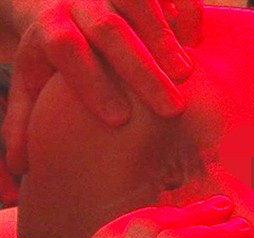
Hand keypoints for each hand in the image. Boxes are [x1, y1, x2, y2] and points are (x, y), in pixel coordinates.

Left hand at [3, 0, 202, 174]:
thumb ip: (23, 123)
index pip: (65, 47)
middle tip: (172, 109)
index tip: (119, 120)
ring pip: (137, 3)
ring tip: (186, 76)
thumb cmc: (57, 60)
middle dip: (141, 70)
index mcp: (50, 28)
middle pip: (107, 28)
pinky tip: (195, 44)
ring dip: (164, 40)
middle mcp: (79, 2)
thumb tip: (19, 167)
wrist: (62, 6)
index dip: (91, 82)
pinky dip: (183, 14)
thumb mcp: (34, 85)